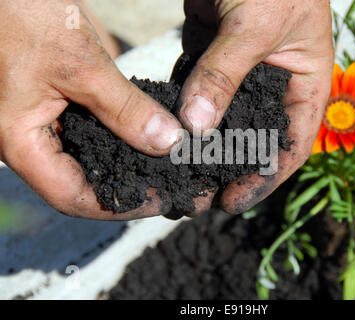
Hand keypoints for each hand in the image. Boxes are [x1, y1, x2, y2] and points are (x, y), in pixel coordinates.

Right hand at [0, 0, 183, 219]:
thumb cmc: (21, 15)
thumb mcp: (80, 65)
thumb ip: (123, 107)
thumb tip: (167, 142)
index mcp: (22, 143)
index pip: (74, 197)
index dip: (120, 205)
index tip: (162, 201)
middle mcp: (34, 140)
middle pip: (86, 183)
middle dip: (131, 190)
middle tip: (174, 188)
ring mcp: (48, 123)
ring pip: (94, 160)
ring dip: (131, 166)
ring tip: (171, 170)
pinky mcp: (64, 105)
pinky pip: (97, 132)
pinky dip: (126, 138)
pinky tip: (154, 139)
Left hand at [179, 0, 333, 213]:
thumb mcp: (255, 26)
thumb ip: (224, 75)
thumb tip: (195, 127)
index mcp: (305, 85)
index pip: (290, 146)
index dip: (264, 178)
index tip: (232, 201)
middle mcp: (274, 86)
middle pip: (253, 140)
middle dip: (228, 169)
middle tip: (198, 195)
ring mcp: (241, 73)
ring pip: (223, 120)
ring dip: (202, 147)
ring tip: (178, 174)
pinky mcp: (213, 58)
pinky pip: (198, 93)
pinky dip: (184, 113)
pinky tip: (166, 134)